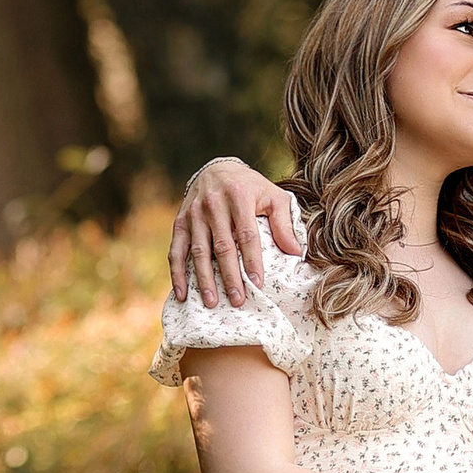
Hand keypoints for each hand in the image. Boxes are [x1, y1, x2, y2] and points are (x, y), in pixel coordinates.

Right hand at [170, 159, 301, 305]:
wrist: (216, 169)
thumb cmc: (250, 187)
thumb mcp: (272, 196)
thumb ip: (284, 223)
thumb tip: (295, 252)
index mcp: (239, 196)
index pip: (247, 234)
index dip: (252, 260)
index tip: (258, 283)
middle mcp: (213, 204)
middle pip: (222, 246)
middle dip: (230, 276)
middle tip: (237, 300)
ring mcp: (194, 214)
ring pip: (198, 251)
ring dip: (204, 279)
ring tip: (212, 302)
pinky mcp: (180, 222)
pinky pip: (177, 250)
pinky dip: (178, 273)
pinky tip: (183, 294)